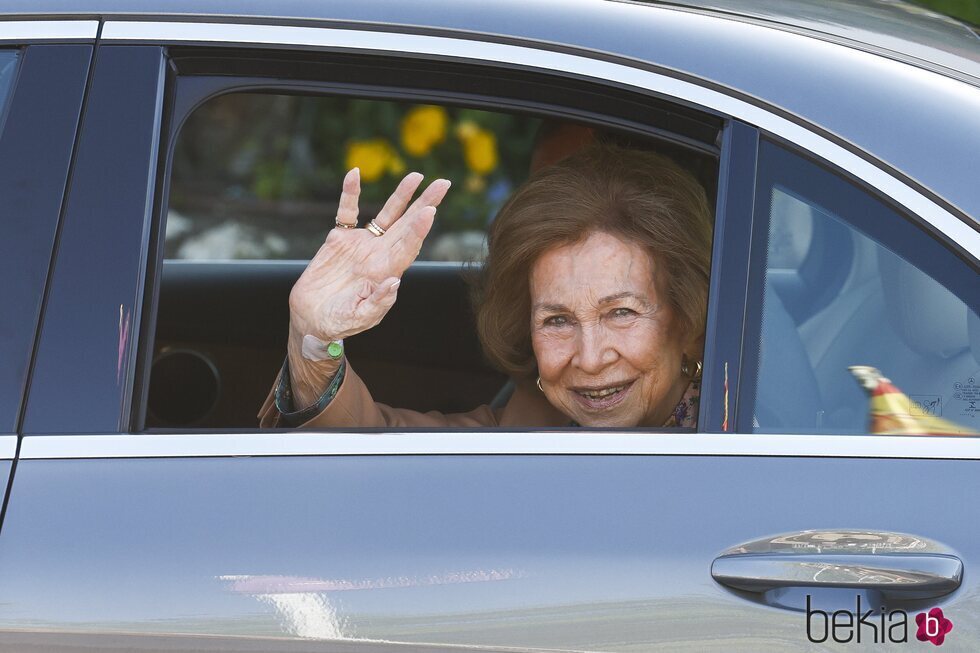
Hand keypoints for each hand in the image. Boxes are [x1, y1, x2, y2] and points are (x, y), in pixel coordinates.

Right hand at [286, 168, 450, 405]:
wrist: (313, 318)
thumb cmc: (339, 322)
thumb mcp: (360, 317)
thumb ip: (378, 302)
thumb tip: (394, 283)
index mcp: (387, 272)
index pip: (409, 246)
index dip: (420, 229)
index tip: (430, 211)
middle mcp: (380, 254)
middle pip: (407, 224)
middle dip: (425, 204)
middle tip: (443, 184)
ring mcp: (361, 245)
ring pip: (386, 215)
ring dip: (401, 196)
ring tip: (416, 176)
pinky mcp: (339, 240)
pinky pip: (347, 212)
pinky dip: (350, 194)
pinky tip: (353, 174)